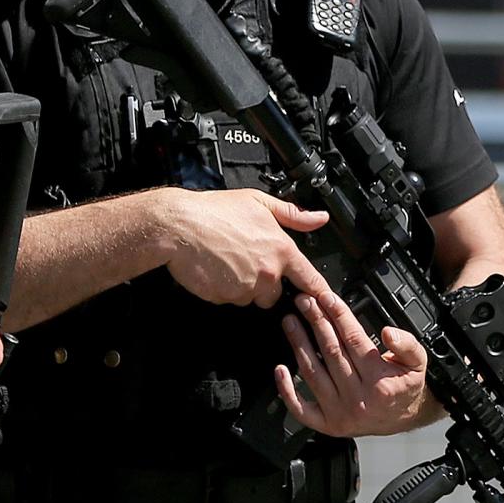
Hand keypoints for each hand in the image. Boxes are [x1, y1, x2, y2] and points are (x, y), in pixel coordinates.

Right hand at [156, 188, 333, 307]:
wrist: (179, 226)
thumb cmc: (215, 212)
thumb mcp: (259, 202)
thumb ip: (293, 215)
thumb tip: (319, 219)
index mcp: (280, 250)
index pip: (309, 278)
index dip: (318, 290)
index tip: (325, 299)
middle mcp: (267, 273)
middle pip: (275, 293)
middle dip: (264, 283)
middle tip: (247, 260)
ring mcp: (245, 288)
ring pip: (251, 297)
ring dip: (243, 287)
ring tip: (228, 261)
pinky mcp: (224, 298)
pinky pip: (229, 299)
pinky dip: (224, 289)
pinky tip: (216, 269)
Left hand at [274, 290, 434, 437]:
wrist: (403, 417)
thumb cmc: (406, 387)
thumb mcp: (419, 363)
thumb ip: (407, 345)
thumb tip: (389, 332)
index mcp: (380, 382)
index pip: (354, 340)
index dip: (339, 316)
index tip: (326, 298)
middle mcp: (358, 398)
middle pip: (330, 352)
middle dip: (316, 322)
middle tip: (304, 302)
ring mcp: (340, 413)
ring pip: (313, 373)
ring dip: (299, 344)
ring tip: (290, 322)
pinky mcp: (327, 424)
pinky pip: (301, 408)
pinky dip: (288, 390)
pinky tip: (279, 370)